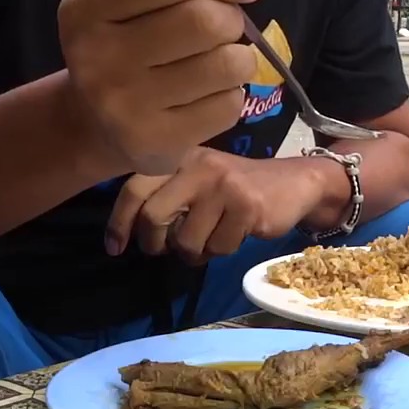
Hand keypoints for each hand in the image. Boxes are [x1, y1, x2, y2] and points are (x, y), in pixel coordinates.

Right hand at [59, 0, 266, 174]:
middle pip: (204, 21)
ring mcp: (123, 106)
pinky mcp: (154, 144)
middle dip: (231, 17)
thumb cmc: (131, 36)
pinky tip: (206, 94)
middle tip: (223, 26)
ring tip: (218, 59)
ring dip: (239, 57)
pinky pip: (228, 105)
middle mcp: (96, 57)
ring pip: (226, 64)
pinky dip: (231, 94)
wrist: (97, 121)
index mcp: (86, 6)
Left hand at [105, 148, 322, 262]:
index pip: (135, 187)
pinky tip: (235, 234)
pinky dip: (223, 250)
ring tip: (209, 239)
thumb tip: (130, 234)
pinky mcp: (246, 206)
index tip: (115, 247)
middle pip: (153, 217)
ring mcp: (223, 185)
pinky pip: (218, 247)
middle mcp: (198, 165)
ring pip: (186, 240)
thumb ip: (165, 196)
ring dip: (194, 252)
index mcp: (180, 156)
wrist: (293, 182)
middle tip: (166, 249)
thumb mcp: (197, 180)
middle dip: (156, 243)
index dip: (119, 222)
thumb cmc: (235, 187)